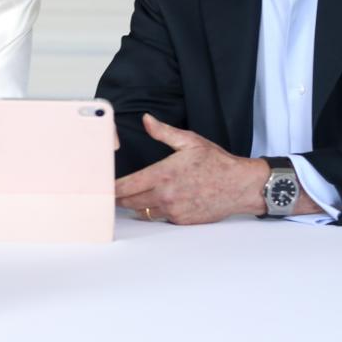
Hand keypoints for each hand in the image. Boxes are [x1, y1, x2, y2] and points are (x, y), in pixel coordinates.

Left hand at [114, 114, 266, 224]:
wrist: (240, 185)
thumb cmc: (216, 162)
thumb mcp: (189, 141)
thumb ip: (163, 132)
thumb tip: (146, 120)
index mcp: (163, 174)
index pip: (127, 186)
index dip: (111, 188)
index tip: (102, 187)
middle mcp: (165, 195)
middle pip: (129, 202)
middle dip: (119, 198)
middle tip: (112, 193)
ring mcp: (173, 210)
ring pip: (142, 212)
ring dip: (135, 206)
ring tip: (130, 199)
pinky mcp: (182, 220)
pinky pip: (159, 219)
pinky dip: (154, 212)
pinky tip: (154, 204)